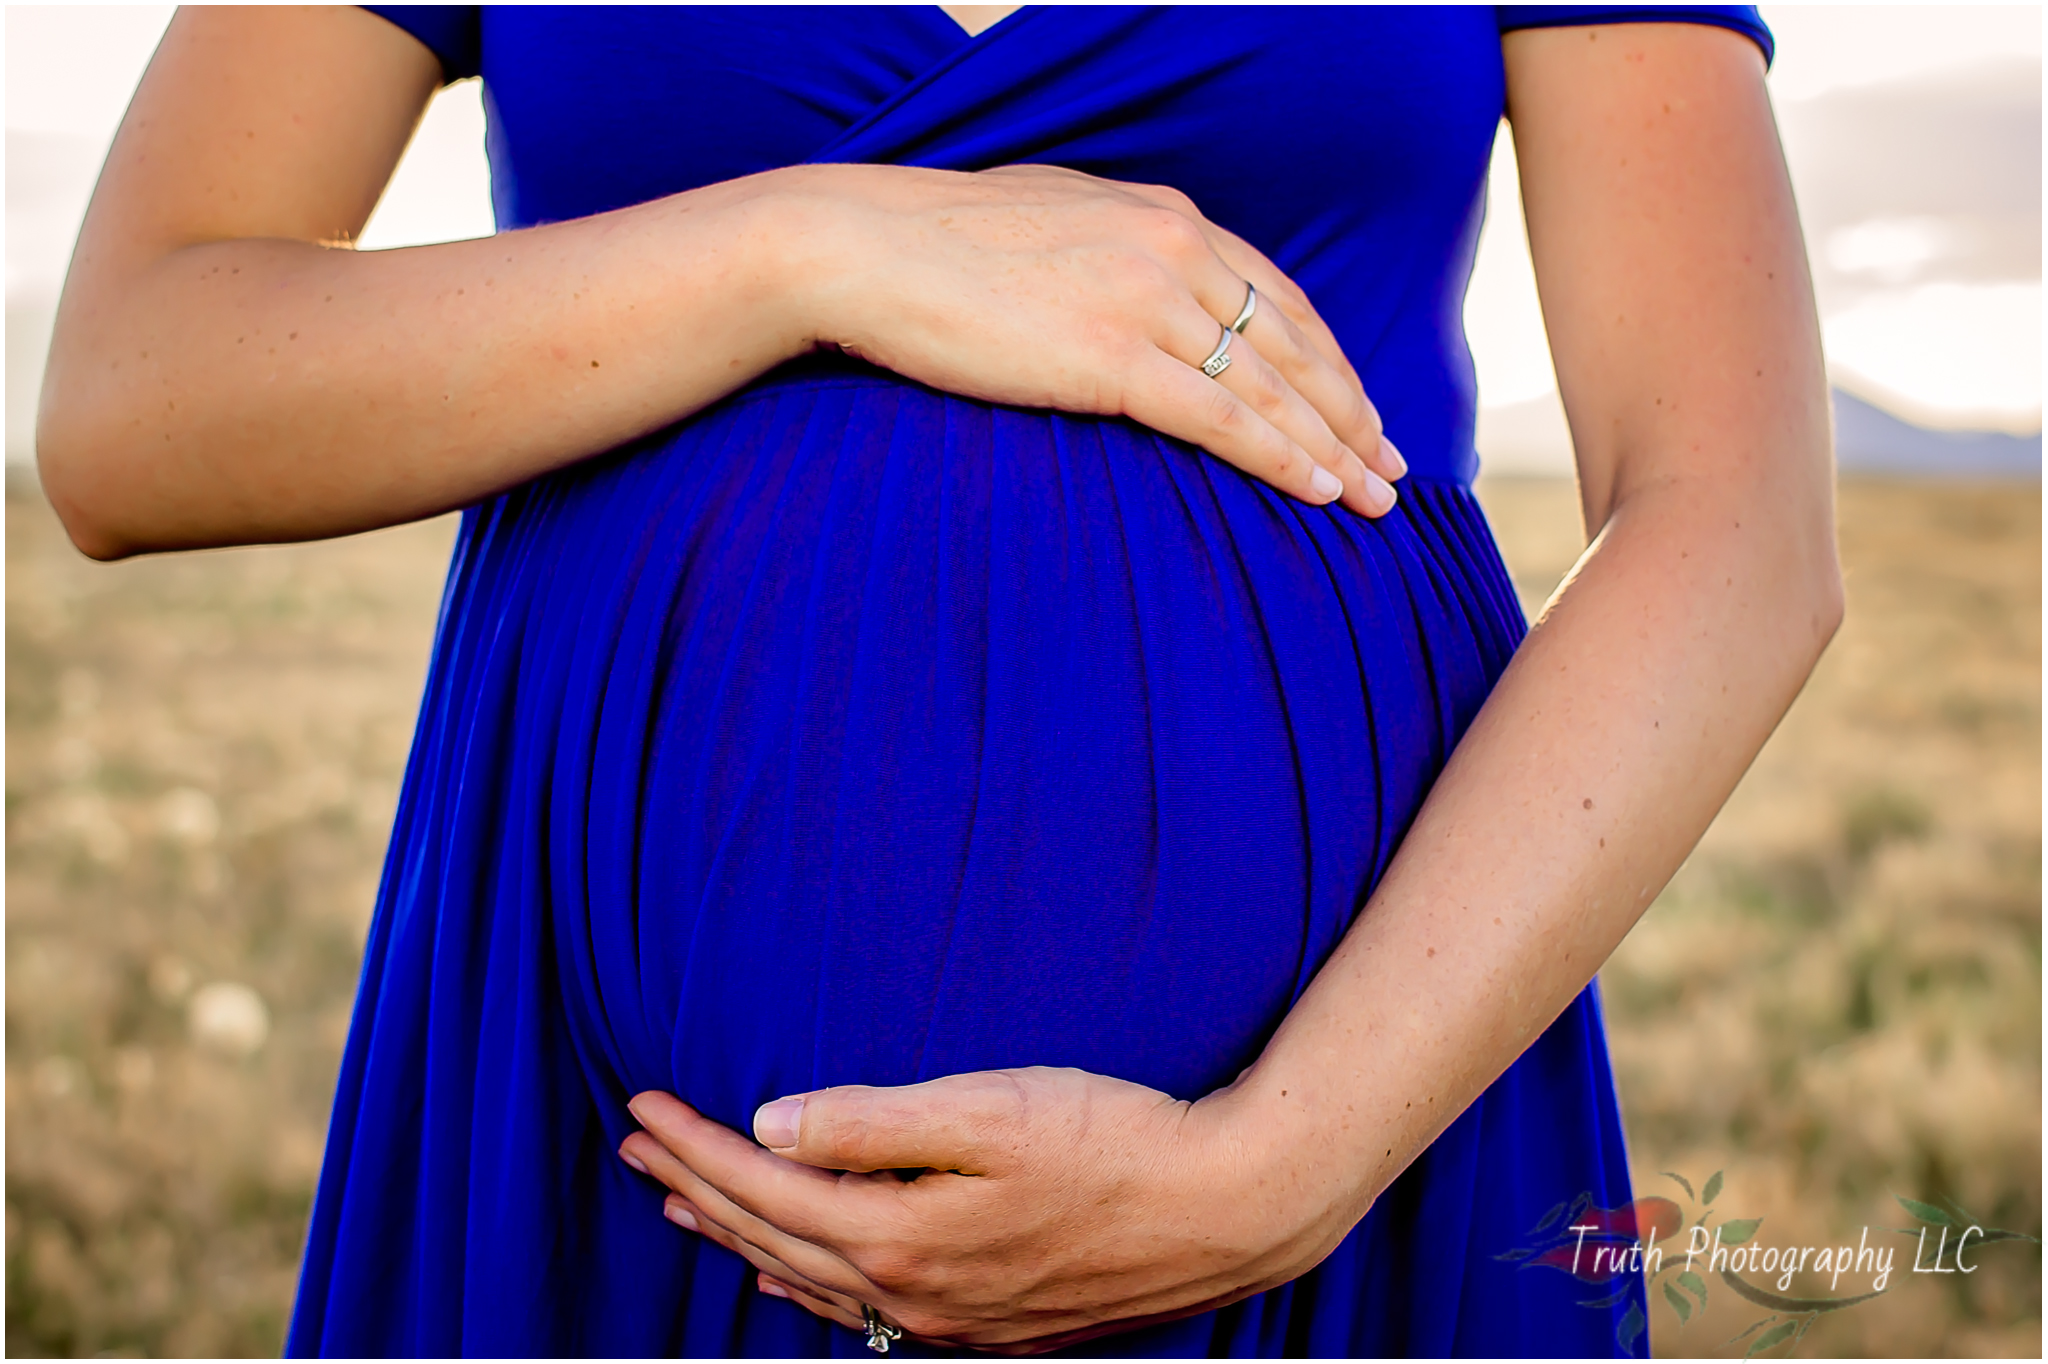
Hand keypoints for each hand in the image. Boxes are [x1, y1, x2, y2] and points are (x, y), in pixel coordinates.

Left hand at [617, 1068, 1371, 1351]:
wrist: (1222, 1211)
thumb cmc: (1115, 1141)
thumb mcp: (991, 1109)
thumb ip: (872, 1121)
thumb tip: (770, 1122)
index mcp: (899, 1233)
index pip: (762, 1187)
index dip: (694, 1146)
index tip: (641, 1107)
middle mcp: (909, 1291)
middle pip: (768, 1238)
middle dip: (694, 1190)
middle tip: (635, 1147)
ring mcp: (946, 1318)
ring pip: (807, 1281)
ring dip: (737, 1239)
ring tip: (682, 1207)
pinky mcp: (984, 1323)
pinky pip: (859, 1312)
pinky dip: (804, 1285)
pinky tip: (791, 1276)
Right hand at [792, 163, 1405, 517]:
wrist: (863, 248)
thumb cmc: (938, 248)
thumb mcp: (1050, 228)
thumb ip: (1112, 258)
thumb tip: (1131, 300)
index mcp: (1163, 217)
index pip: (1277, 295)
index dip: (1328, 358)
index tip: (1358, 405)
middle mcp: (1173, 248)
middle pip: (1293, 343)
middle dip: (1351, 411)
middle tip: (1393, 463)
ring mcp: (1147, 300)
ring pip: (1271, 386)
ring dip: (1333, 447)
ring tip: (1374, 498)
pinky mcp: (1112, 357)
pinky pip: (1223, 419)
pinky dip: (1282, 458)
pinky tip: (1320, 490)